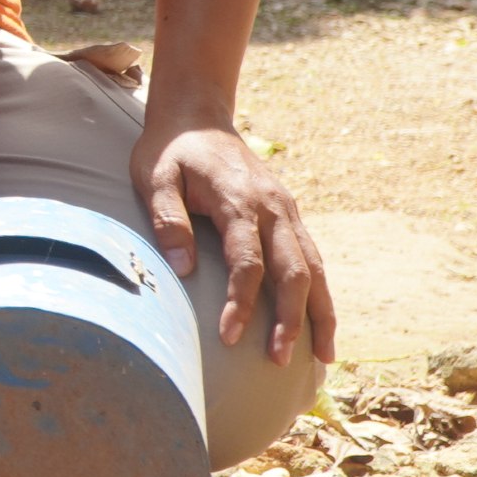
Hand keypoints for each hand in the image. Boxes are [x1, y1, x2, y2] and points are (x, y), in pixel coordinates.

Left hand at [133, 118, 335, 364]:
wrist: (197, 116)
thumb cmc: (170, 151)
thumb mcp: (155, 178)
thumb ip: (168, 221)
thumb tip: (183, 269)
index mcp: (239, 200)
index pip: (247, 262)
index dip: (241, 303)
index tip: (229, 338)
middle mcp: (273, 207)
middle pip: (292, 271)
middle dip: (288, 320)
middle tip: (277, 361)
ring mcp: (287, 211)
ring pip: (315, 269)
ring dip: (319, 314)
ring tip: (321, 358)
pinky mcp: (291, 215)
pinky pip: (313, 259)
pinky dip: (321, 295)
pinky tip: (320, 325)